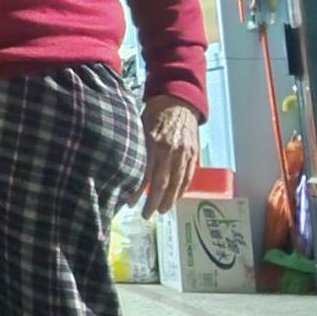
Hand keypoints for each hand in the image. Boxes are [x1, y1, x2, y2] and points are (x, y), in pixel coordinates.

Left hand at [138, 95, 200, 216]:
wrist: (178, 100)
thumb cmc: (154, 112)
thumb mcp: (139, 126)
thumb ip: (136, 147)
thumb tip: (122, 167)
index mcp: (153, 143)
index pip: (144, 174)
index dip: (137, 191)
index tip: (129, 202)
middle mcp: (170, 150)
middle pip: (161, 183)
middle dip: (153, 202)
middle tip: (145, 215)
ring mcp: (184, 153)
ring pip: (177, 183)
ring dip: (169, 200)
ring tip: (161, 211)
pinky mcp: (193, 154)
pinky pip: (188, 176)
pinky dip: (182, 190)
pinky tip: (176, 198)